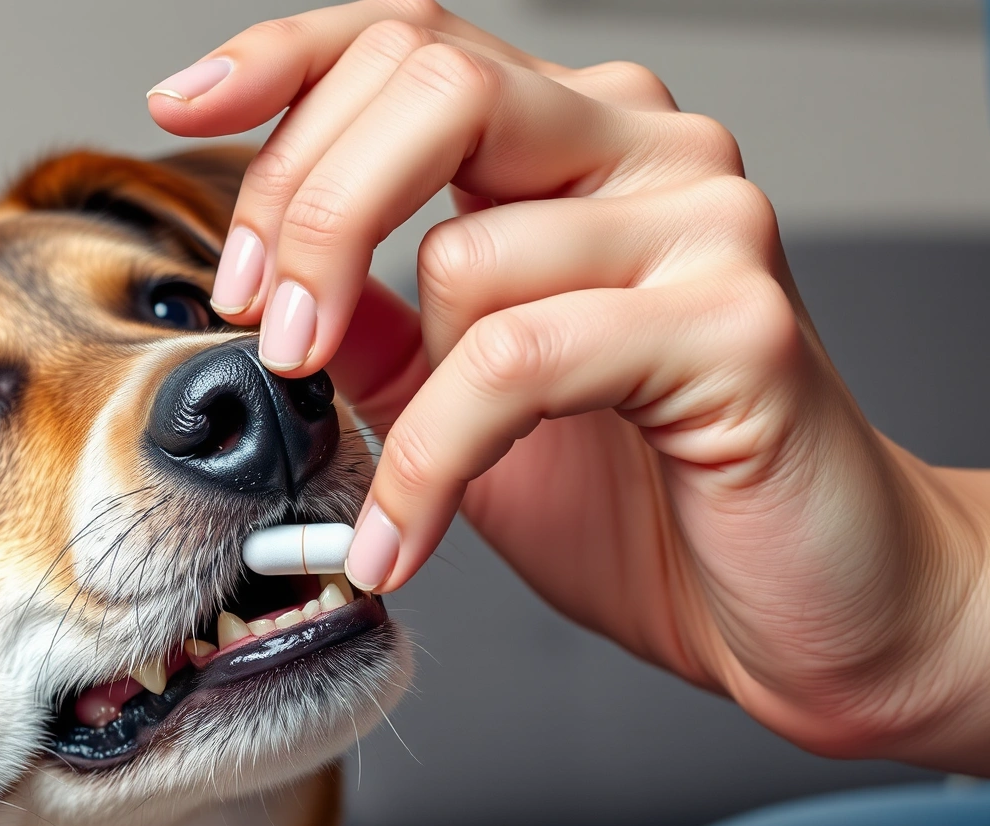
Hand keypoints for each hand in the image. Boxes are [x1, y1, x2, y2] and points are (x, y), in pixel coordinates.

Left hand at [145, 2, 989, 771]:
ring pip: (469, 248)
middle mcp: (647, 150)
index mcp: (576, 141)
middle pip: (431, 84)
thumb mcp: (461, 398)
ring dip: (398, 395)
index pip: (413, 41)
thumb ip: (375, 325)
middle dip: (308, 209)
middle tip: (268, 331)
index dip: (285, 61)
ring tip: (394, 496)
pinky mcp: (735, 322)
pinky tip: (405, 542)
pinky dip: (432, 463)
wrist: (810, 606)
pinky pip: (517, 363)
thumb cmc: (644, 496)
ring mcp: (705, 224)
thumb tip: (261, 291)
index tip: (180, 108)